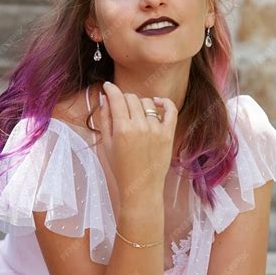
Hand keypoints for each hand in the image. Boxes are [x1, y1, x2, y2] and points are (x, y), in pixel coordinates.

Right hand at [99, 81, 177, 201]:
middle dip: (123, 98)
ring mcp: (156, 130)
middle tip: (121, 106)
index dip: (111, 89)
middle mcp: (140, 126)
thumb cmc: (121, 168)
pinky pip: (170, 110)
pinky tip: (157, 102)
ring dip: (140, 103)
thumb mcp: (107, 144)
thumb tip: (105, 98)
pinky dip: (164, 102)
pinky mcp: (168, 134)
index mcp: (122, 129)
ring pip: (147, 102)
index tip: (108, 87)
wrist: (141, 187)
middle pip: (131, 98)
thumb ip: (105, 118)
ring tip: (136, 113)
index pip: (117, 98)